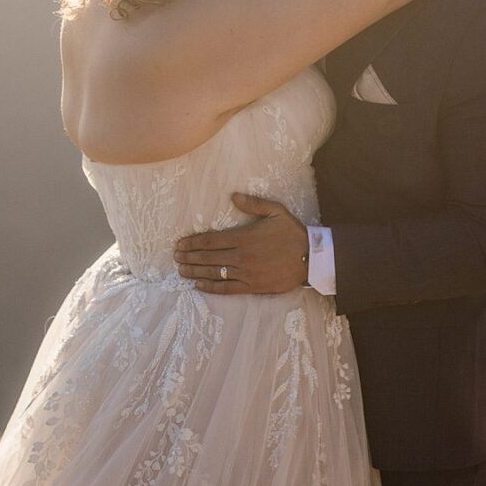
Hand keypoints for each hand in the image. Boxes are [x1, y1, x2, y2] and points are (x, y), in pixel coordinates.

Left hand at [173, 194, 309, 294]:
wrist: (311, 258)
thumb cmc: (292, 233)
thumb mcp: (276, 211)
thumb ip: (253, 204)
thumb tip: (233, 196)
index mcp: (244, 237)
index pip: (211, 240)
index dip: (193, 243)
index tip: (180, 244)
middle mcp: (242, 256)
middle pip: (208, 257)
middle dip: (189, 257)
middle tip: (175, 257)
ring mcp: (246, 273)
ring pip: (214, 273)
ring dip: (195, 272)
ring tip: (181, 271)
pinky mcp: (252, 287)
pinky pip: (227, 288)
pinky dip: (211, 287)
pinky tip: (199, 286)